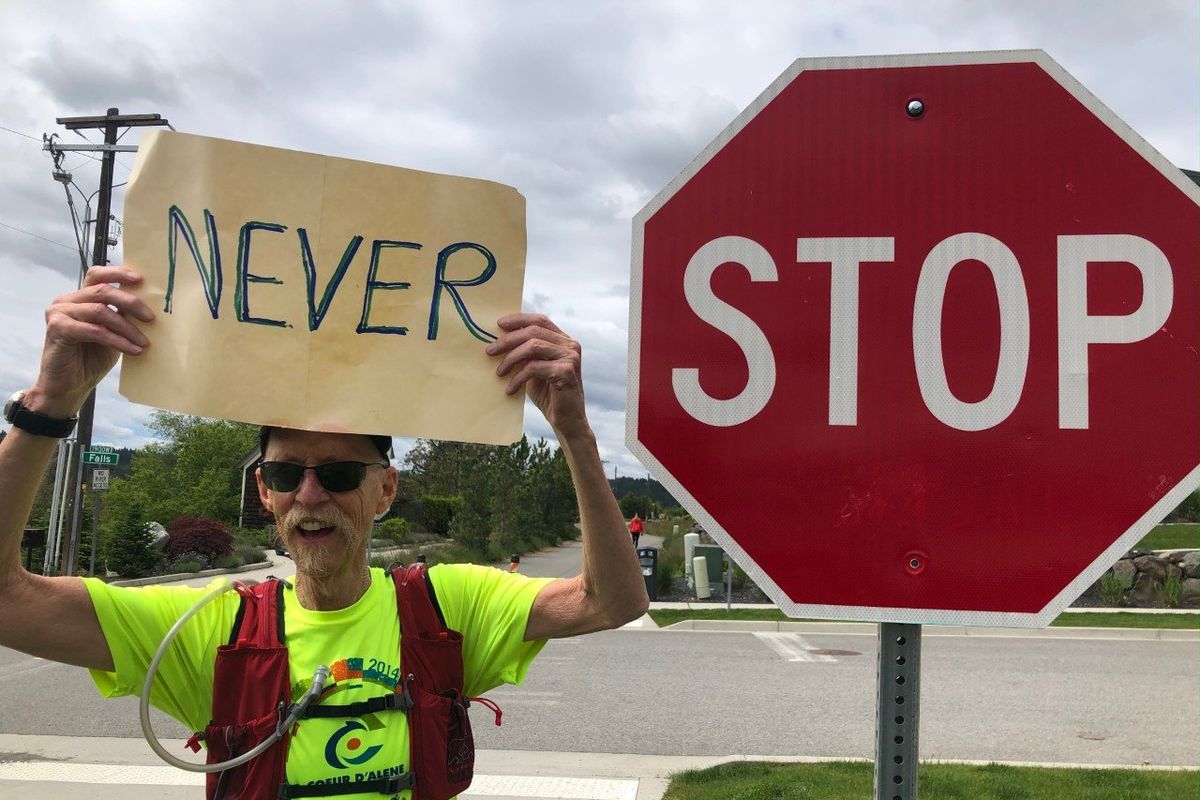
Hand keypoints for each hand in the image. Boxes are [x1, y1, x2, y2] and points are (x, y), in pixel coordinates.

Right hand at [27, 266, 153, 415]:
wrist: (70, 385)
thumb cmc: (91, 359)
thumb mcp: (113, 333)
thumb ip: (122, 316)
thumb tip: (149, 306)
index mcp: (80, 298)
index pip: (97, 275)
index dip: (118, 273)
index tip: (141, 279)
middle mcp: (66, 301)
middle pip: (103, 291)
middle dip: (131, 303)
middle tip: (151, 319)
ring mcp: (59, 313)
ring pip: (100, 311)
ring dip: (127, 328)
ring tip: (144, 342)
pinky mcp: (57, 329)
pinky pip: (95, 330)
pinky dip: (117, 340)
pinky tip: (133, 350)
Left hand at [487, 313, 590, 438]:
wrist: (566, 419)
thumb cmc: (549, 394)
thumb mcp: (535, 368)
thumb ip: (526, 353)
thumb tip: (500, 340)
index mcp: (564, 341)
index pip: (540, 320)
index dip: (519, 320)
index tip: (498, 324)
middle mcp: (570, 346)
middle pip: (534, 331)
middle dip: (508, 340)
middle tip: (490, 351)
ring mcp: (570, 358)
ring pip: (533, 346)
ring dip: (511, 358)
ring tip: (499, 372)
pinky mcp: (565, 372)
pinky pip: (534, 367)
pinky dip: (518, 377)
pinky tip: (510, 388)